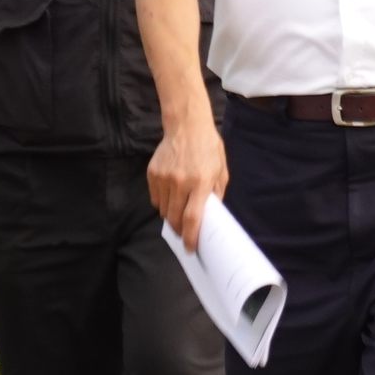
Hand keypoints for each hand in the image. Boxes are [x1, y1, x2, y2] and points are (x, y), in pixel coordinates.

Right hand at [147, 115, 228, 249]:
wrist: (187, 126)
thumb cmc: (208, 148)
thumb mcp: (221, 170)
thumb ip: (217, 194)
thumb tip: (211, 216)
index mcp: (201, 182)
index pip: (192, 217)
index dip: (191, 237)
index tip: (191, 248)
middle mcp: (181, 181)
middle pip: (175, 218)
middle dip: (180, 229)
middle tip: (185, 232)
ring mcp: (164, 177)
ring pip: (164, 210)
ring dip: (171, 216)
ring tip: (179, 210)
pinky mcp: (153, 173)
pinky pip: (156, 198)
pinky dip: (163, 202)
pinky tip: (171, 195)